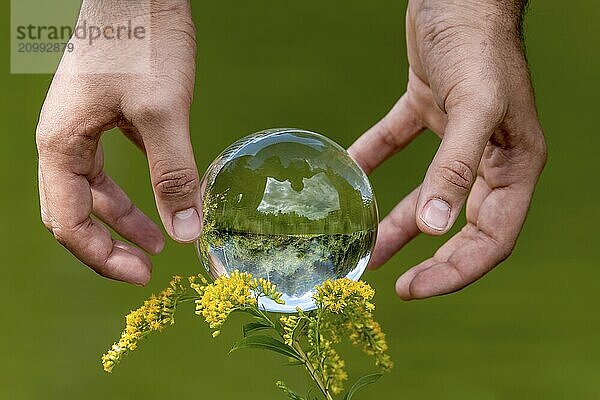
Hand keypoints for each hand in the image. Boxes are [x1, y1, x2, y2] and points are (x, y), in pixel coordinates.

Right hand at [36, 0, 199, 285]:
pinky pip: (111, 164)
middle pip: (74, 211)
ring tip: (156, 242)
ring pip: (94, 189)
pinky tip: (160, 194)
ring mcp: (83, 126)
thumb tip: (186, 232)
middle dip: (108, 245)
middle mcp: (64, 139)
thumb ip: (174, 173)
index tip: (144, 277)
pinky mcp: (107, 114)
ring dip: (122, 219)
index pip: (69, 222)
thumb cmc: (142, 40)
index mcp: (63, 143)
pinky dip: (134, 187)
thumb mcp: (163, 113)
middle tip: (147, 269)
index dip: (102, 258)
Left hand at [349, 0, 546, 299]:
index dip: (456, 271)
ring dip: (395, 221)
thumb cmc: (478, 44)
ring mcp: (458, 136)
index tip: (413, 289)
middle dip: (429, 259)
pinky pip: (397, 147)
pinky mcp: (428, 111)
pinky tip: (350, 175)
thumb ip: (457, 169)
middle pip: (461, 225)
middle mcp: (489, 158)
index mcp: (514, 166)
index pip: (491, 239)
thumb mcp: (474, 108)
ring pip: (426, 194)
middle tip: (392, 284)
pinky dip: (374, 161)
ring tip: (363, 246)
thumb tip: (434, 226)